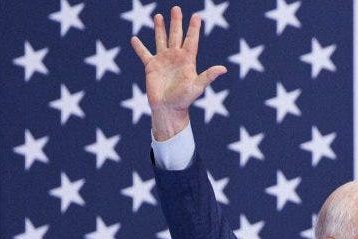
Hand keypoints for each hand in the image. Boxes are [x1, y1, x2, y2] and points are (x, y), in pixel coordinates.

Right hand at [129, 6, 226, 139]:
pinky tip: (134, 39)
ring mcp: (163, 60)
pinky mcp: (151, 67)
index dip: (194, 28)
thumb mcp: (197, 86)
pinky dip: (139, 47)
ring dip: (160, 28)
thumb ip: (208, 76)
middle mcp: (175, 57)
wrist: (168, 109)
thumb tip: (223, 69)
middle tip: (176, 8)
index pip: (191, 40)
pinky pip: (144, 54)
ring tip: (158, 16)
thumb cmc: (184, 100)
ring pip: (161, 40)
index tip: (197, 16)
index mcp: (187, 60)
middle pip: (176, 35)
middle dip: (176, 22)